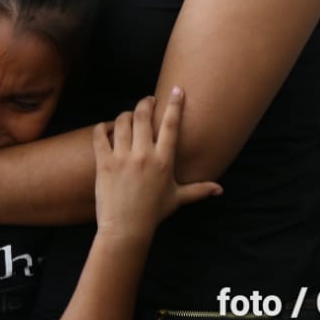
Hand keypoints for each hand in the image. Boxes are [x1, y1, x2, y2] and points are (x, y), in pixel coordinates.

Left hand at [93, 90, 221, 241]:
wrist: (126, 229)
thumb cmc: (153, 214)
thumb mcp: (177, 199)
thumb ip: (199, 190)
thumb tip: (220, 190)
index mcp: (164, 161)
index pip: (171, 125)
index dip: (175, 104)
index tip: (177, 90)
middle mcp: (144, 155)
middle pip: (143, 115)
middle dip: (145, 103)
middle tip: (148, 102)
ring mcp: (122, 158)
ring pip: (121, 122)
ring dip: (125, 115)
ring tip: (128, 117)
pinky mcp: (104, 163)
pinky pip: (100, 136)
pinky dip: (102, 128)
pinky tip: (105, 129)